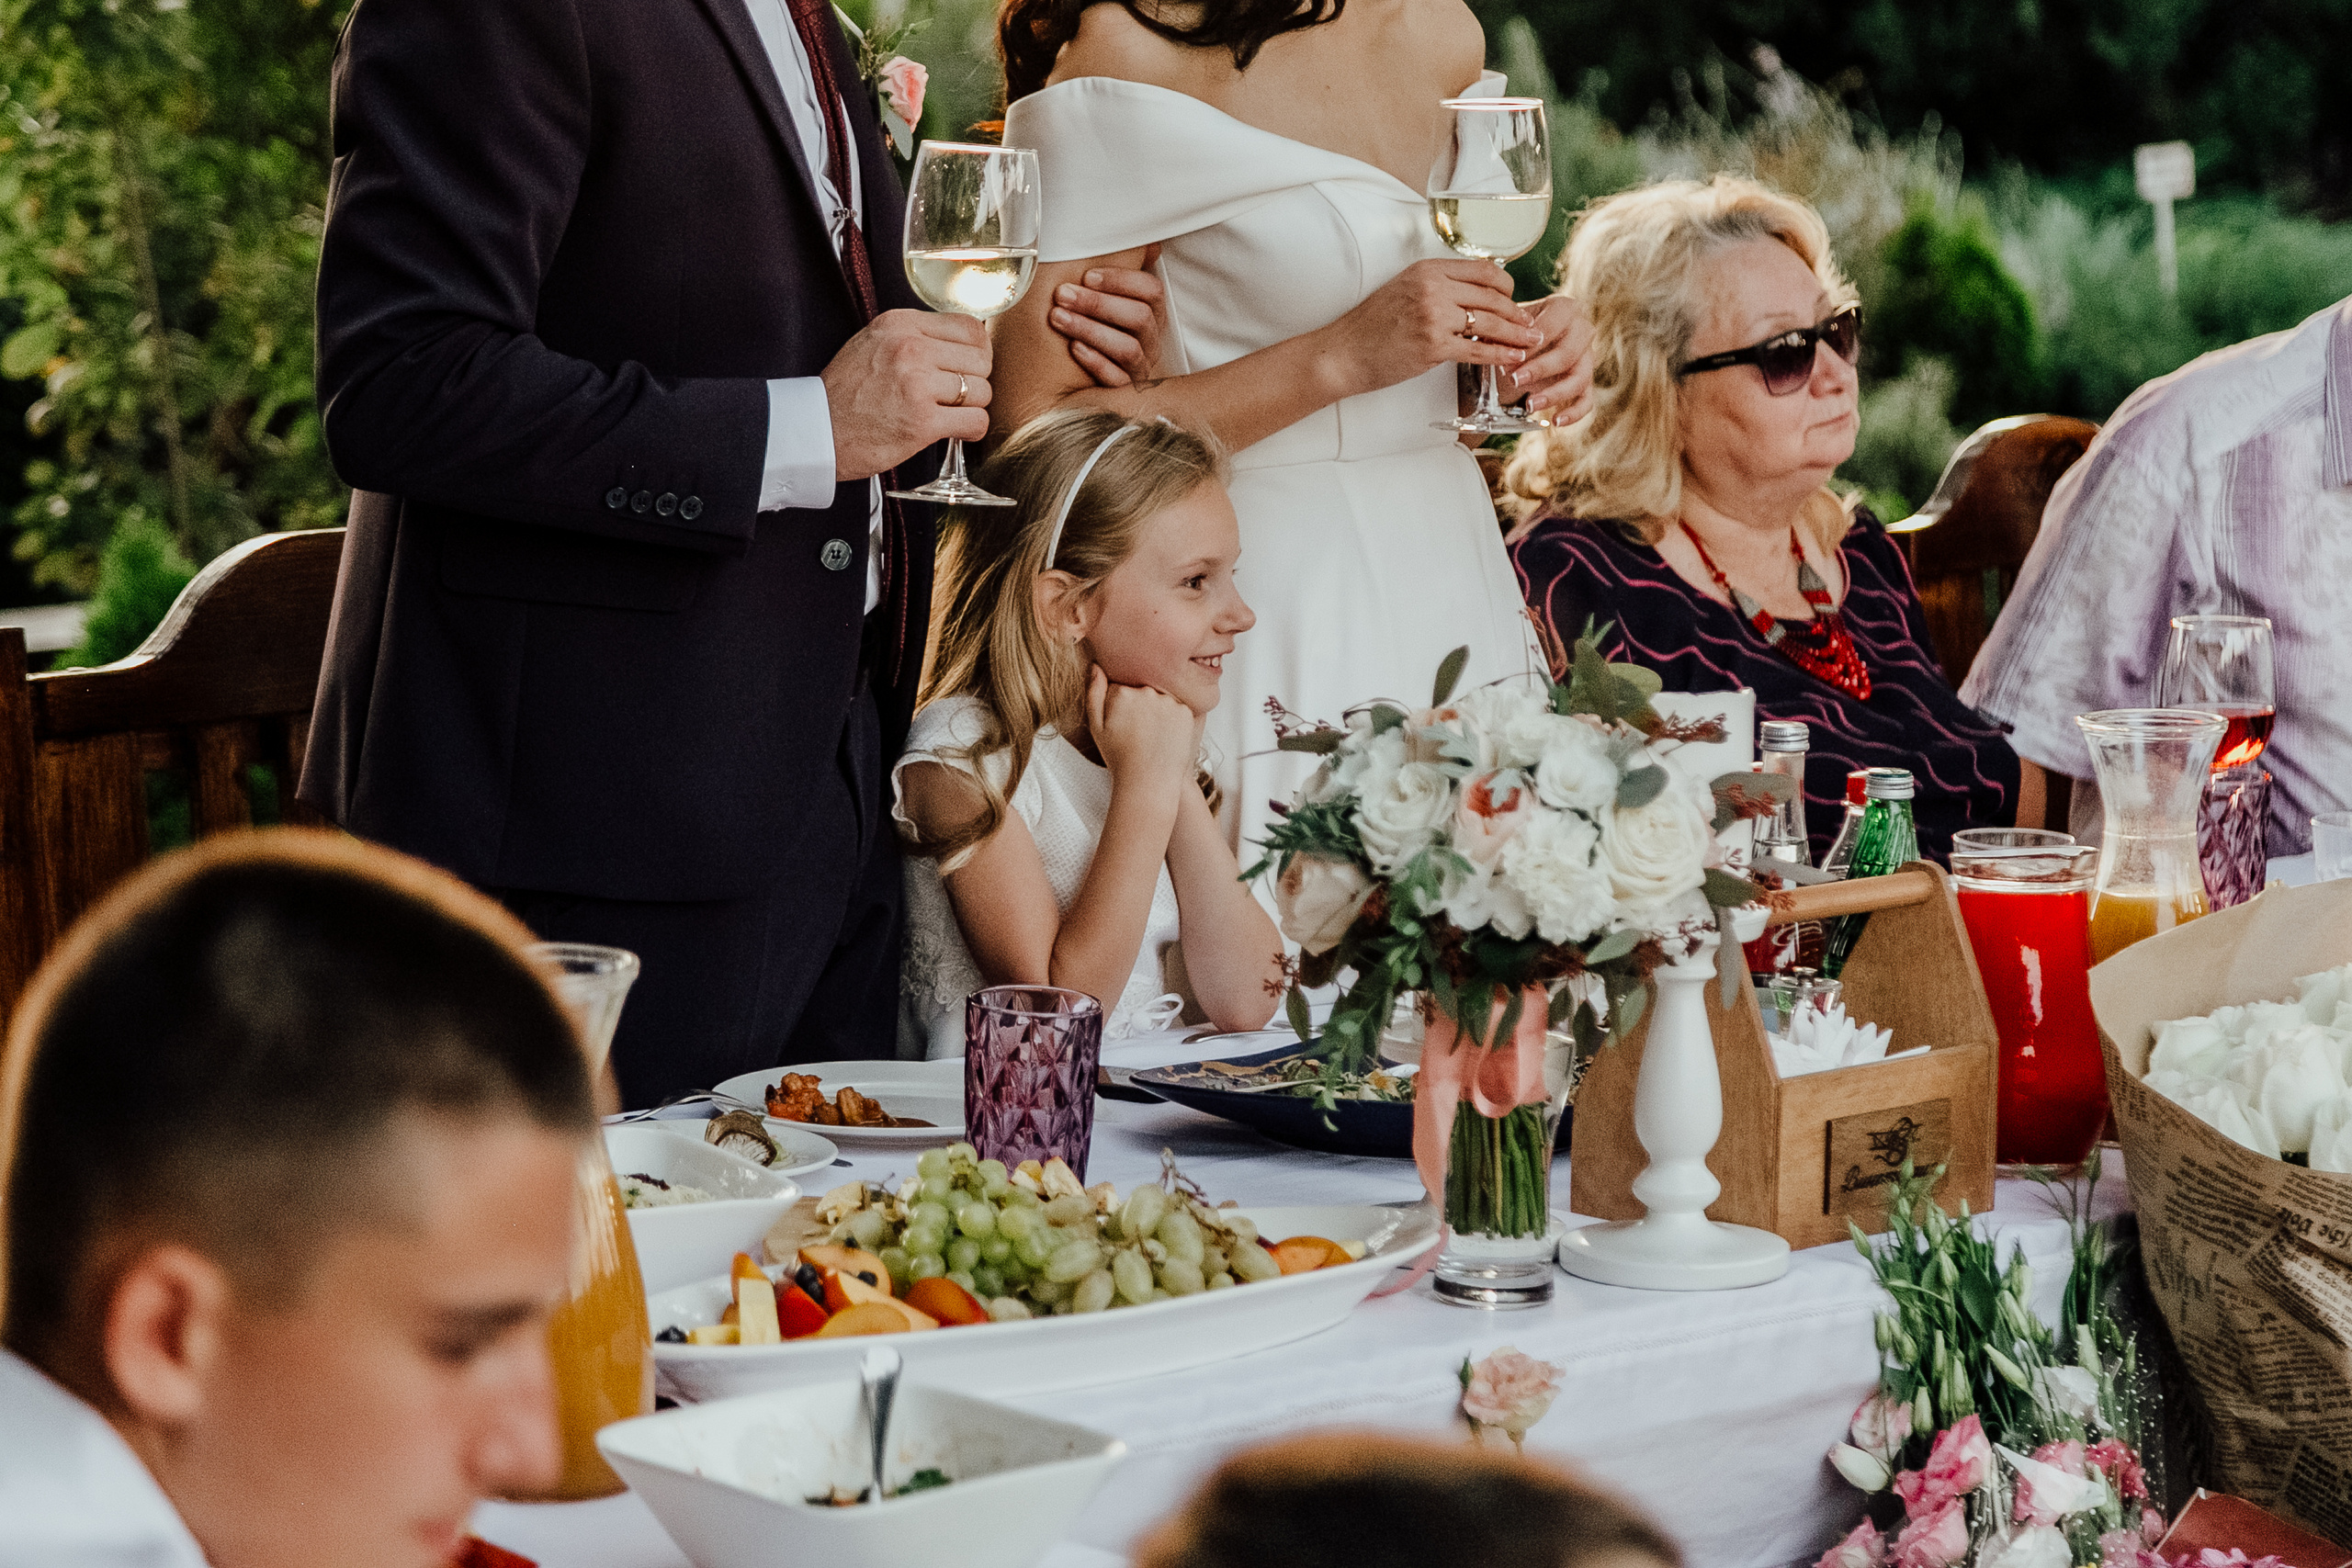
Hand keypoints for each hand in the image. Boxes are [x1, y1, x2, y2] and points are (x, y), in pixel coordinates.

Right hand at [820, 309, 990, 480]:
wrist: (817, 431)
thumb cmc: (844, 393)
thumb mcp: (872, 342)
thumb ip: (913, 336)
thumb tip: (962, 343)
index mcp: (899, 324)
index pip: (968, 327)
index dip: (978, 350)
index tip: (970, 365)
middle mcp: (910, 349)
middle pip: (980, 360)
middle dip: (975, 380)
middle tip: (957, 394)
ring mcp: (917, 385)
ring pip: (982, 391)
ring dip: (972, 406)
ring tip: (951, 413)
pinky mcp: (922, 422)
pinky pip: (975, 421)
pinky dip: (973, 429)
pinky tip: (958, 430)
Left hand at [1051, 243, 1166, 388]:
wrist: (1066, 381)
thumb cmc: (1087, 328)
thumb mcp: (1098, 297)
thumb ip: (1115, 271)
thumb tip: (1147, 242)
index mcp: (1149, 313)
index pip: (1151, 291)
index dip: (1121, 280)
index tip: (1088, 275)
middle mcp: (1149, 341)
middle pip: (1139, 318)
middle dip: (1098, 304)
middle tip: (1062, 294)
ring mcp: (1139, 369)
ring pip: (1128, 348)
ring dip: (1091, 329)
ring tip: (1058, 318)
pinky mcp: (1123, 394)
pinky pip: (1117, 380)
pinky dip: (1095, 362)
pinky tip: (1073, 348)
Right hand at [1086, 665, 1195, 792]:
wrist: (1148, 782)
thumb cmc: (1119, 757)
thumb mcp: (1097, 726)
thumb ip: (1094, 693)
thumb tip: (1096, 665)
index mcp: (1122, 692)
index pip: (1120, 685)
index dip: (1119, 704)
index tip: (1121, 721)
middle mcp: (1146, 691)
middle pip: (1141, 687)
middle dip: (1139, 704)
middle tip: (1137, 731)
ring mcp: (1168, 700)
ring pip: (1160, 695)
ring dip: (1157, 708)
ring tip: (1151, 735)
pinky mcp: (1186, 710)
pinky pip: (1177, 706)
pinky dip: (1172, 717)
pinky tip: (1165, 735)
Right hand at [1319, 258, 1537, 398]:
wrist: (1343, 353)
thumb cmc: (1371, 326)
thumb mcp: (1403, 289)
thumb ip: (1437, 287)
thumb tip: (1473, 295)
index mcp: (1427, 269)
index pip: (1483, 271)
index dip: (1507, 287)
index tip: (1515, 300)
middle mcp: (1433, 288)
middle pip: (1492, 297)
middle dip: (1517, 313)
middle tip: (1531, 325)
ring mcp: (1433, 317)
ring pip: (1490, 323)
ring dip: (1516, 335)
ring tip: (1532, 342)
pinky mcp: (1433, 346)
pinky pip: (1478, 350)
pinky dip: (1500, 355)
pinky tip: (1513, 359)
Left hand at [1508, 294, 1595, 419]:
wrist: (1522, 343)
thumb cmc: (1515, 329)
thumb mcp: (1507, 325)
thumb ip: (1508, 333)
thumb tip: (1508, 353)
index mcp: (1564, 308)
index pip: (1552, 326)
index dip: (1531, 344)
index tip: (1509, 359)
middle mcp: (1582, 330)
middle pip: (1568, 353)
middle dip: (1540, 369)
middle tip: (1514, 381)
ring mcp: (1587, 357)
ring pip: (1580, 378)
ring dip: (1554, 394)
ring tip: (1529, 405)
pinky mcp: (1586, 382)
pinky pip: (1587, 400)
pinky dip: (1574, 413)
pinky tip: (1556, 421)